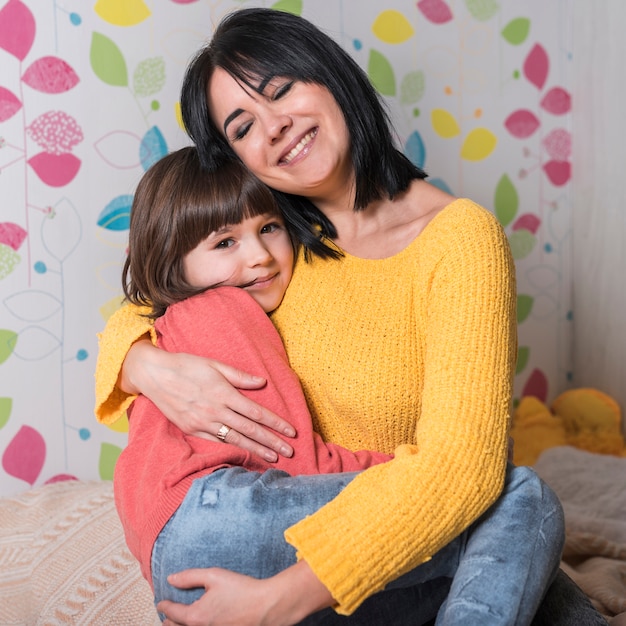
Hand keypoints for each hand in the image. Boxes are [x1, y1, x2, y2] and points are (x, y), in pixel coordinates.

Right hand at [122, 340, 294, 461]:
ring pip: (235, 439)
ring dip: (256, 450)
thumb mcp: (214, 364)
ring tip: (273, 457)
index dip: (275, 423)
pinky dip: (232, 448)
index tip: (291, 431)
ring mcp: (202, 422)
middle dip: (272, 441)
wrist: (153, 374)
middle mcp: (215, 411)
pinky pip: (216, 441)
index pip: (256, 412)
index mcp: (223, 393)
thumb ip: (239, 376)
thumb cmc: (186, 365)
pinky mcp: (191, 429)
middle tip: (290, 451)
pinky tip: (245, 453)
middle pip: (249, 430)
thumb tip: (262, 382)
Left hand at [158, 562, 333, 625]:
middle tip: (166, 615)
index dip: (164, 607)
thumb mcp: (214, 575)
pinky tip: (199, 621)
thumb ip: (190, 576)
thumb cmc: (241, 590)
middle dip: (168, 621)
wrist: (266, 607)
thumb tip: (172, 579)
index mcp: (195, 616)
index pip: (171, 613)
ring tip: (178, 621)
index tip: (160, 603)